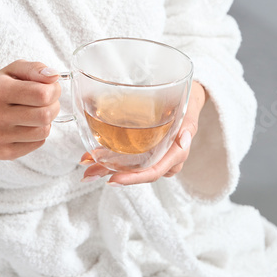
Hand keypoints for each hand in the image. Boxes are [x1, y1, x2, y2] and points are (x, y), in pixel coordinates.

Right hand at [0, 60, 62, 160]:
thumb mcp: (13, 70)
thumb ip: (36, 68)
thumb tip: (54, 76)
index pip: (42, 94)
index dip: (54, 90)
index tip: (50, 88)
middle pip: (45, 116)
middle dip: (54, 106)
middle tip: (46, 102)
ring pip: (43, 132)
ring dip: (46, 121)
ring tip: (34, 113)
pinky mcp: (3, 152)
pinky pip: (38, 144)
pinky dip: (38, 134)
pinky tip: (26, 126)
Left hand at [80, 79, 206, 185]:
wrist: (187, 96)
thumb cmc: (188, 102)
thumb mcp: (190, 109)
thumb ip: (188, 125)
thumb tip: (184, 139)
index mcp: (176, 153)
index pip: (153, 171)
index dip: (133, 178)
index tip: (114, 180)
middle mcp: (164, 159)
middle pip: (136, 173)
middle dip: (111, 173)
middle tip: (89, 172)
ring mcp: (153, 155)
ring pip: (129, 167)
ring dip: (106, 166)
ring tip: (86, 163)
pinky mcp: (144, 148)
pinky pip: (127, 156)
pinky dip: (109, 156)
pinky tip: (92, 154)